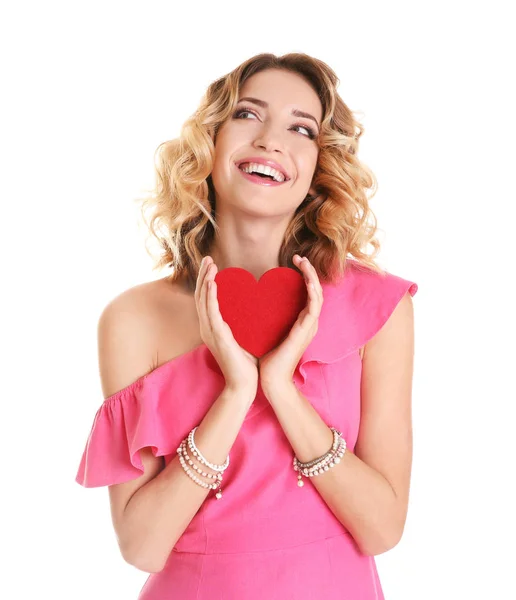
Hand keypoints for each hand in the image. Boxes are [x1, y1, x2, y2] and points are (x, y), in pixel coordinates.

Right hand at [195, 256, 258, 394]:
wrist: (245, 385)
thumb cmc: (246, 364)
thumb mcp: (244, 337)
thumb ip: (245, 323)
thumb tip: (255, 309)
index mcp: (212, 328)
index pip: (206, 300)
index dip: (206, 281)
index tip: (212, 265)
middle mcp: (207, 328)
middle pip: (201, 296)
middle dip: (203, 276)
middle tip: (208, 259)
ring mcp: (210, 333)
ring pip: (203, 301)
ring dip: (205, 281)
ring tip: (209, 265)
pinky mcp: (217, 337)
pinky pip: (211, 313)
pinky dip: (210, 297)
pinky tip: (211, 283)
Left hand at [258, 254, 323, 394]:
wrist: (270, 380)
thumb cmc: (266, 358)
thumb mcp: (267, 331)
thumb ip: (267, 317)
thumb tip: (254, 302)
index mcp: (301, 321)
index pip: (308, 293)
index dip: (304, 275)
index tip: (293, 261)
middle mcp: (308, 322)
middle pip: (316, 290)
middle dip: (309, 271)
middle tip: (299, 257)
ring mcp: (309, 327)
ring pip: (318, 295)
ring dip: (312, 276)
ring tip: (303, 262)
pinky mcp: (305, 332)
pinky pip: (314, 307)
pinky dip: (313, 292)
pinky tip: (307, 280)